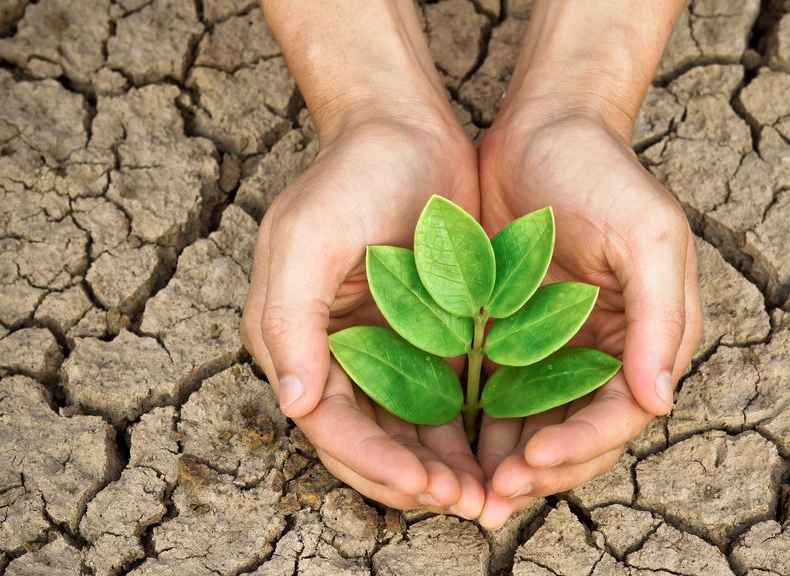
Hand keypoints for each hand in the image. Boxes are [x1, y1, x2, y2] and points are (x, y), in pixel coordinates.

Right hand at [240, 120, 485, 516]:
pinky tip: (500, 453)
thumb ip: (289, 321)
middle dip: (414, 481)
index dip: (374, 463)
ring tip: (492, 495)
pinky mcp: (428, 340)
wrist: (405, 129)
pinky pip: (445, 403)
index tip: (424, 486)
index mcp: (294, 341)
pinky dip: (467, 434)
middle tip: (470, 505)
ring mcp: (384, 352)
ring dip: (445, 470)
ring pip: (411, 434)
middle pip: (370, 443)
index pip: (329, 426)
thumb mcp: (307, 237)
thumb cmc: (350, 175)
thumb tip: (295, 404)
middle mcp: (335, 358)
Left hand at [474, 111, 701, 527]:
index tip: (535, 461)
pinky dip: (477, 426)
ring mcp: (554, 347)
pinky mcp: (510, 336)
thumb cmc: (602, 172)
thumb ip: (659, 316)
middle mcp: (604, 352)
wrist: (542, 126)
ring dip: (505, 462)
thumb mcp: (649, 232)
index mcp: (647, 337)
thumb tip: (659, 401)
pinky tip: (448, 448)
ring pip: (533, 425)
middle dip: (540, 469)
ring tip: (467, 492)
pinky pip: (494, 394)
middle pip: (577, 433)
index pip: (620, 415)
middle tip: (493, 496)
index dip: (582, 447)